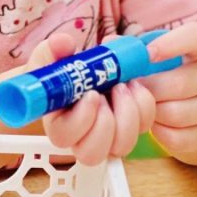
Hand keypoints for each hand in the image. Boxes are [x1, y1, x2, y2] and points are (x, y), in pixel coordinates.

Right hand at [25, 33, 155, 165]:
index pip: (64, 137)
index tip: (92, 94)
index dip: (81, 120)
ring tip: (123, 86)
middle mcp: (81, 138)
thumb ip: (54, 49)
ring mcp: (107, 136)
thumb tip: (63, 42)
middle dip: (106, 124)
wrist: (80, 68)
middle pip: (93, 154)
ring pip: (122, 146)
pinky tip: (134, 85)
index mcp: (58, 123)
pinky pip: (143, 127)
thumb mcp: (52, 54)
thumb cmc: (60, 67)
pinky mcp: (129, 127)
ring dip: (128, 114)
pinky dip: (144, 106)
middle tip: (110, 92)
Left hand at [140, 22, 196, 156]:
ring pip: (177, 114)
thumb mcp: (155, 52)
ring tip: (141, 105)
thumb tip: (109, 45)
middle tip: (130, 88)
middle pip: (180, 84)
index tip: (147, 53)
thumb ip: (131, 47)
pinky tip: (154, 122)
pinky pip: (178, 138)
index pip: (196, 37)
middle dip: (148, 88)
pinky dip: (159, 133)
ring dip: (151, 112)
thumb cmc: (167, 69)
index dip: (171, 44)